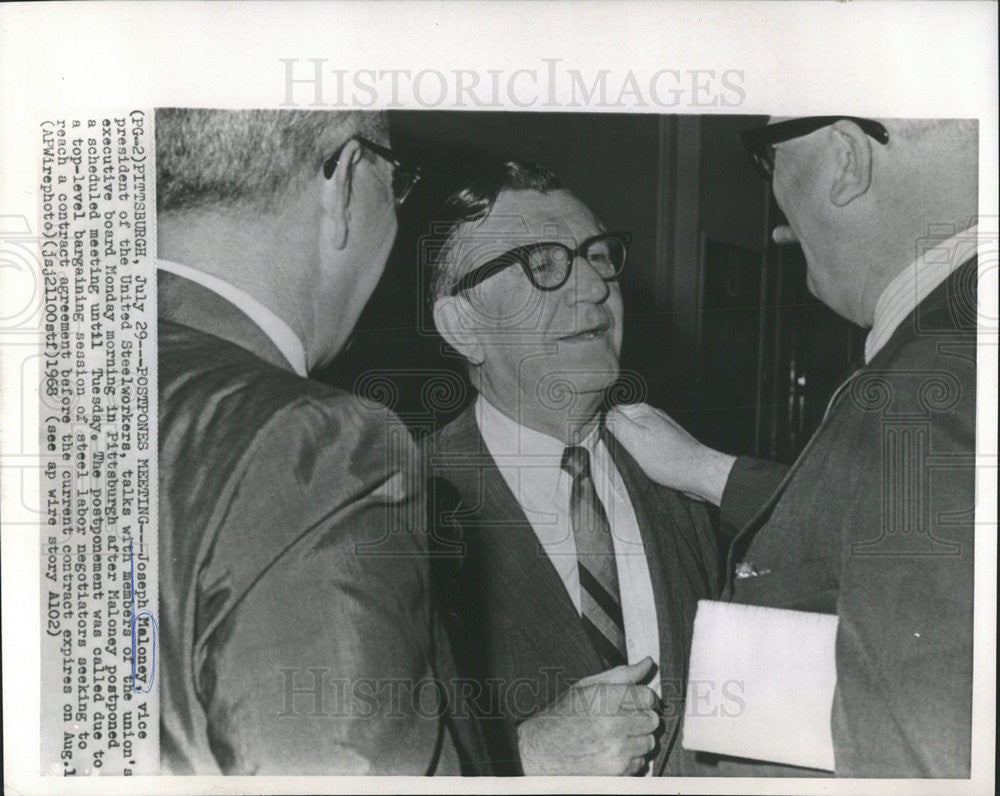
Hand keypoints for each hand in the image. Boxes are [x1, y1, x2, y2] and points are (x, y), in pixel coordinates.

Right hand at [517, 657, 660, 775]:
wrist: (541, 751)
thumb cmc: (563, 716)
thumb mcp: (587, 687)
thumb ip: (622, 675)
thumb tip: (647, 662)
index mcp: (605, 700)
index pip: (649, 696)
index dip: (643, 697)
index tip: (633, 701)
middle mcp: (614, 726)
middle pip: (653, 720)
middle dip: (642, 717)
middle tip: (624, 718)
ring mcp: (617, 752)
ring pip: (650, 742)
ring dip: (638, 739)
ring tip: (616, 735)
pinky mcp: (618, 772)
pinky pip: (641, 762)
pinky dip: (631, 758)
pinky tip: (612, 750)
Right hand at [607, 403, 735, 505]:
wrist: (699, 473)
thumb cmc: (670, 460)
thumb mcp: (634, 440)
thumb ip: (616, 423)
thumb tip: (602, 415)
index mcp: (641, 410)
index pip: (611, 410)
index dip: (605, 426)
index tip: (606, 442)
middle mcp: (651, 415)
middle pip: (622, 421)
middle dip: (618, 437)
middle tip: (621, 453)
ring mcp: (660, 427)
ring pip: (633, 433)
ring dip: (630, 446)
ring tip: (634, 460)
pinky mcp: (666, 441)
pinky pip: (645, 443)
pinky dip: (641, 452)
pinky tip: (644, 463)